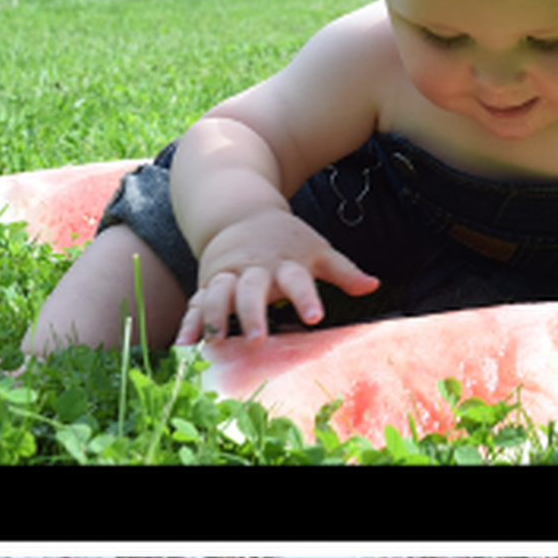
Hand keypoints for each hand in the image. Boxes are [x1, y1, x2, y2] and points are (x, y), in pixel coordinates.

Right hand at [177, 209, 379, 342]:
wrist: (241, 213)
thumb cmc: (287, 240)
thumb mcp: (317, 250)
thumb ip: (343, 271)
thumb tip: (373, 285)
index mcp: (284, 263)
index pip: (298, 279)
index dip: (306, 297)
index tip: (315, 317)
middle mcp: (254, 269)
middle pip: (252, 289)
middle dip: (252, 313)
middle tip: (256, 339)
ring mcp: (228, 276)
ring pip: (218, 294)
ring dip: (215, 317)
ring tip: (214, 342)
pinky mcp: (208, 284)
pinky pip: (196, 304)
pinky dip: (190, 323)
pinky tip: (183, 344)